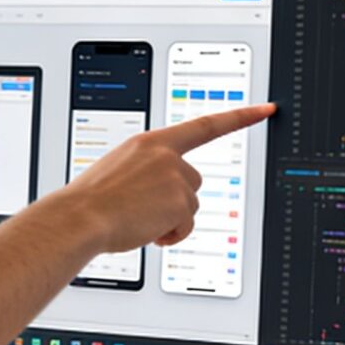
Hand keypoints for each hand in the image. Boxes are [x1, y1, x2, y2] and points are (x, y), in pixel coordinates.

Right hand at [46, 103, 275, 252]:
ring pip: (189, 206)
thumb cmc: (90, 199)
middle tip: (141, 210)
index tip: (264, 110)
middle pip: (193, 181)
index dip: (239, 117)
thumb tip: (160, 194)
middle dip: (175, 201)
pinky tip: (145, 232)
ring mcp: (175, 176)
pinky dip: (169, 235)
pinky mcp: (180, 201)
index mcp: (149, 141)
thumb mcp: (118, 169)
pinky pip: (186, 226)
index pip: (205, 125)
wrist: (80, 217)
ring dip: (168, 220)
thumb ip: (146, 171)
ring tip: (136, 220)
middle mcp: (166, 154)